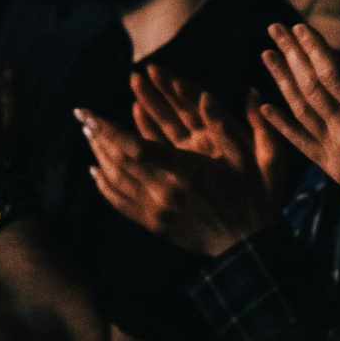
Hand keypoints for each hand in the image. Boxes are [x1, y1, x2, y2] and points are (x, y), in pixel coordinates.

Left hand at [78, 68, 294, 256]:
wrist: (246, 247)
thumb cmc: (255, 199)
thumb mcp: (258, 158)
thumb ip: (233, 125)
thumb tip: (215, 93)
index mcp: (188, 172)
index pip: (136, 148)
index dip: (110, 130)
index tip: (93, 113)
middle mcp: (165, 192)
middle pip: (119, 162)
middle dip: (98, 135)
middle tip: (82, 115)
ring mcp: (157, 211)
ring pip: (116, 180)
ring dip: (99, 155)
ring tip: (88, 134)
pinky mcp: (154, 224)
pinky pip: (120, 203)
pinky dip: (104, 186)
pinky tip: (96, 171)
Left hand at [258, 25, 339, 226]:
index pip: (334, 75)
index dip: (314, 49)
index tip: (300, 27)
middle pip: (311, 87)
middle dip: (292, 54)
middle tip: (275, 29)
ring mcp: (336, 152)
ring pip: (300, 111)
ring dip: (281, 81)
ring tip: (266, 54)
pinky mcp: (333, 170)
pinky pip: (300, 144)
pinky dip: (281, 125)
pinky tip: (265, 108)